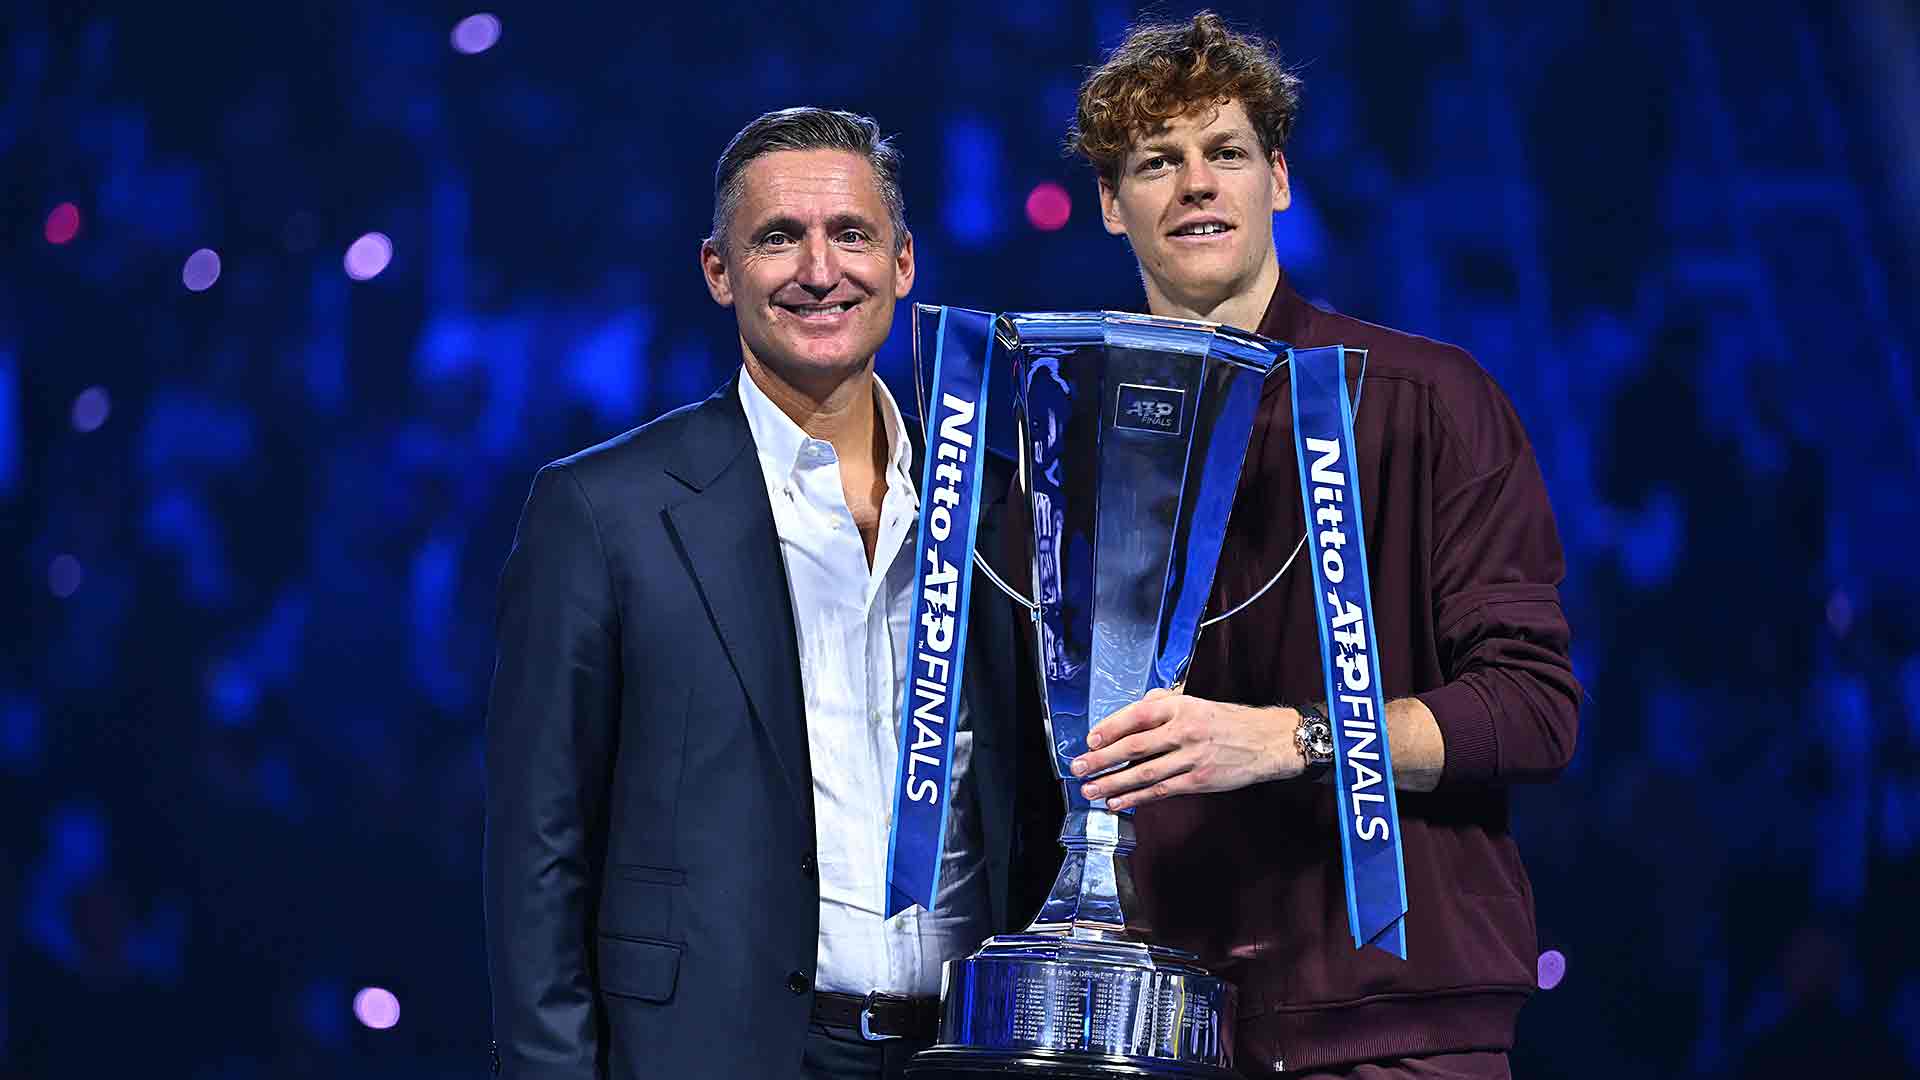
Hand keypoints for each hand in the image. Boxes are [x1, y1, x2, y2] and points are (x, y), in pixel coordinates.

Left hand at [1069, 689, 1304, 809]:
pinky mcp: (1199, 780)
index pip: (1137, 715)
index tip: (1090, 739)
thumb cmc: (1228, 721)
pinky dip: (1136, 798)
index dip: (1109, 728)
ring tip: (1090, 789)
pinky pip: (1161, 791)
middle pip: (1134, 746)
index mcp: (1181, 706)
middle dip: (1101, 759)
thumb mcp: (1196, 702)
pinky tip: (1117, 802)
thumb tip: (1131, 712)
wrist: (1267, 741)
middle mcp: (1184, 729)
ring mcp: (1192, 757)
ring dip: (1113, 783)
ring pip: (1144, 773)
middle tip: (1078, 768)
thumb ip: (1163, 703)